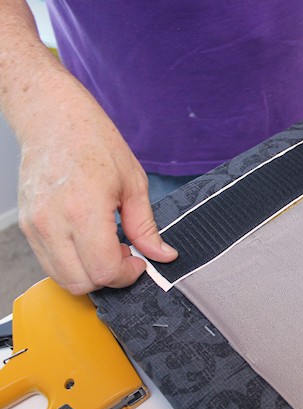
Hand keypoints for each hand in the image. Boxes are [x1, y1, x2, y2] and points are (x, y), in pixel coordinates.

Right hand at [17, 83, 177, 294]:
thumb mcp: (133, 182)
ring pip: (62, 278)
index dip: (127, 274)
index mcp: (84, 210)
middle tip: (125, 255)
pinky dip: (73, 262)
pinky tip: (88, 240)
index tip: (139, 261)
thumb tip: (163, 255)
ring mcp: (35, 225)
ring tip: (107, 246)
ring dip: (90, 273)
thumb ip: (146, 227)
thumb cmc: (94, 141)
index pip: (104, 270)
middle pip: (81, 282)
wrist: (53, 119)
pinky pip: (49, 262)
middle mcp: (53, 222)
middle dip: (109, 278)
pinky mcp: (27, 225)